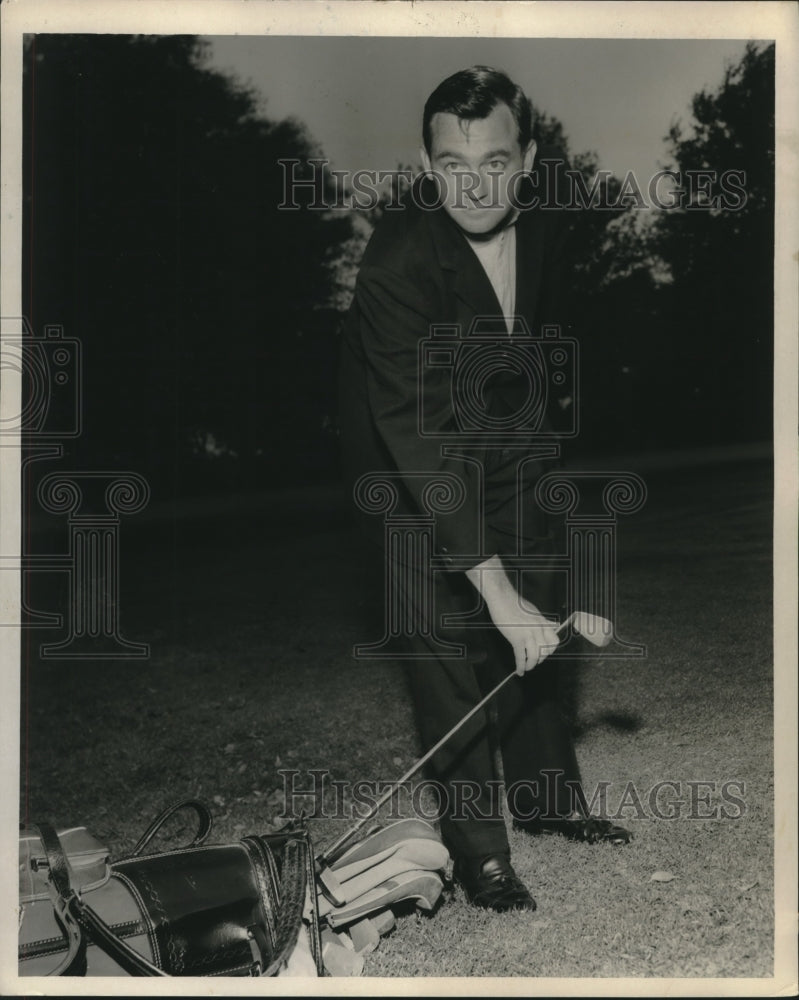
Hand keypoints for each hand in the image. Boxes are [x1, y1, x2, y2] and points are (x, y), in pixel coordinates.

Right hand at [465, 555, 559, 674]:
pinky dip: (520, 666)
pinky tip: (519, 671)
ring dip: (531, 665)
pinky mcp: (516, 638)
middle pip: (545, 651)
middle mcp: (538, 629)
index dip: (551, 650)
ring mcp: (528, 634)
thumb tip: (554, 625)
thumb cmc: (515, 602)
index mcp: (543, 622)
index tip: (545, 653)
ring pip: (534, 656)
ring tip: (527, 668)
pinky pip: (520, 656)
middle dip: (540, 658)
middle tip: (534, 661)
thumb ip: (544, 621)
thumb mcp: (534, 611)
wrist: (502, 598)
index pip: (554, 641)